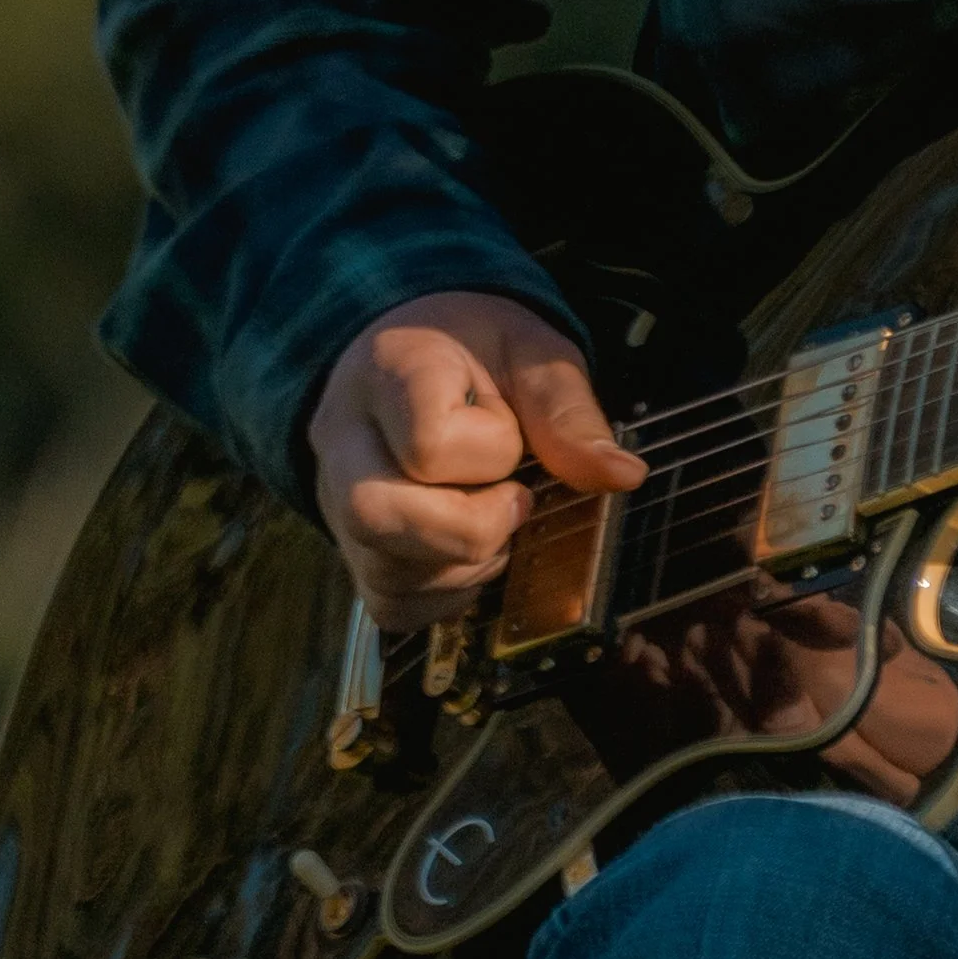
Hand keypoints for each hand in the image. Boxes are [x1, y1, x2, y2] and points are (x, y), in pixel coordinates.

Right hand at [309, 292, 645, 629]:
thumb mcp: (532, 354)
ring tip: (493, 514)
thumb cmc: (478, 353)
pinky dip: (451, 592)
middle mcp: (343, 440)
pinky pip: (395, 605)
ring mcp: (334, 502)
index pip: (428, 444)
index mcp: (391, 371)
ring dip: (470, 561)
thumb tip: (624, 477)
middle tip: (514, 499)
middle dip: (473, 527)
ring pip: (390, 571)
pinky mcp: (351, 554)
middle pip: (378, 515)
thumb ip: (569, 412)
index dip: (491, 453)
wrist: (409, 353)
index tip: (513, 435)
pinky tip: (469, 546)